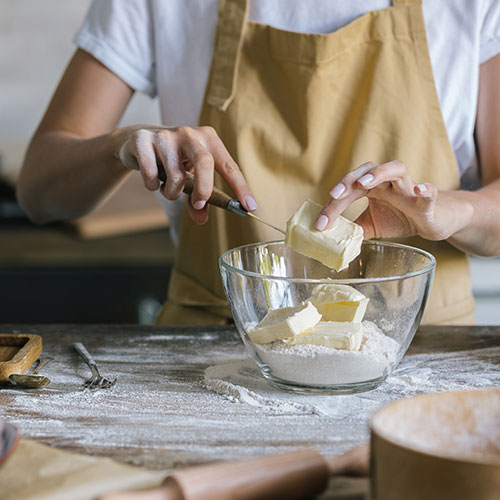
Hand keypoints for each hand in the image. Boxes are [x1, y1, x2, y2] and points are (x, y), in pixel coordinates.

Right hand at [115, 125, 256, 223]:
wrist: (138, 142)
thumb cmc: (173, 162)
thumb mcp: (190, 178)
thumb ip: (199, 199)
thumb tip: (201, 218)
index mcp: (209, 139)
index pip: (229, 166)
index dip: (240, 188)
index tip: (250, 207)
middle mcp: (189, 133)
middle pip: (204, 162)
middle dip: (203, 190)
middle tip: (198, 204)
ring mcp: (165, 135)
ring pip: (175, 176)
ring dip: (171, 193)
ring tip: (167, 187)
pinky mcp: (143, 140)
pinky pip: (151, 175)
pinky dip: (153, 185)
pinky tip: (151, 178)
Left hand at [315, 161, 463, 240]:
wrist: (432, 222)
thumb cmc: (400, 218)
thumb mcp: (370, 225)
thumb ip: (352, 228)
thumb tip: (330, 238)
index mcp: (373, 187)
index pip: (349, 190)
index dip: (333, 205)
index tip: (320, 222)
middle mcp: (388, 182)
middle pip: (367, 171)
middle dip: (349, 180)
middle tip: (334, 194)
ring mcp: (408, 188)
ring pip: (396, 168)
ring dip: (379, 173)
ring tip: (364, 183)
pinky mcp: (428, 201)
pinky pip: (430, 191)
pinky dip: (425, 188)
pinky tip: (419, 189)